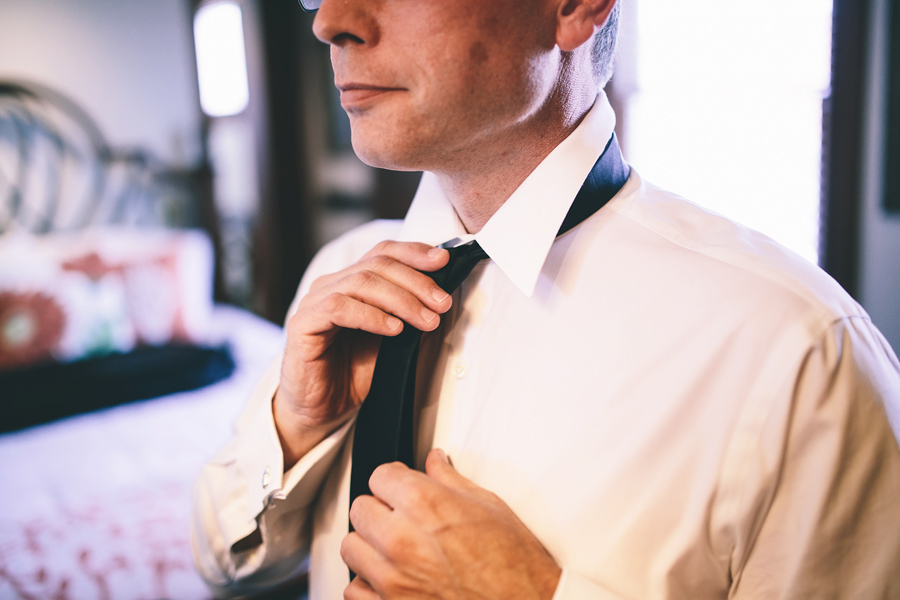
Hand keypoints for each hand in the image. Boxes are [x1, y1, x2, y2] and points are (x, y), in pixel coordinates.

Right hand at [274, 241, 451, 467]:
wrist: (321, 411)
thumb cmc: (352, 374)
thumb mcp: (389, 339)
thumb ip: (406, 314)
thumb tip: (439, 297)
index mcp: (349, 282)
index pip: (382, 253)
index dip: (413, 252)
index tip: (443, 262)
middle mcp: (330, 286)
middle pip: (377, 265)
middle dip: (416, 282)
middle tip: (442, 303)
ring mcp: (313, 302)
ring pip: (361, 283)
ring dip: (401, 300)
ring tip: (426, 320)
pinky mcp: (303, 325)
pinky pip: (338, 308)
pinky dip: (371, 315)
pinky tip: (394, 329)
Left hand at [342, 449, 561, 599]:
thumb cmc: (514, 563)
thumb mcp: (488, 505)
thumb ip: (450, 480)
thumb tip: (435, 461)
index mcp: (423, 503)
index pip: (379, 475)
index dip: (394, 479)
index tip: (401, 486)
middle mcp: (400, 539)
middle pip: (361, 509)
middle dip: (379, 509)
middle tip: (401, 517)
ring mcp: (391, 578)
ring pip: (351, 548)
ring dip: (369, 546)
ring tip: (394, 549)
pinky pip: (354, 590)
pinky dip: (367, 584)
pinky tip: (389, 579)